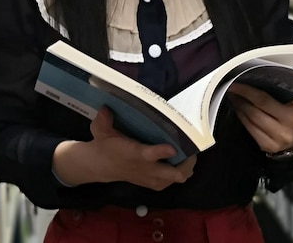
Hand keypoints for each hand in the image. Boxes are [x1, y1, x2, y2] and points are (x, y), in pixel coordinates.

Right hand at [52, 108, 196, 190]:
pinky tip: (182, 161)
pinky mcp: (153, 183)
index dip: (161, 152)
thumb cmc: (106, 145)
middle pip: (172, 173)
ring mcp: (151, 178)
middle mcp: (145, 168)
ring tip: (190, 153)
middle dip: (186, 162)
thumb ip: (103, 121)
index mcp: (134, 154)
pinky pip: (172, 181)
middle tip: (192, 148)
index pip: (149, 155)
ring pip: (176, 178)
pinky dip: (180, 173)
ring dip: (186, 167)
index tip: (173, 147)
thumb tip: (105, 109)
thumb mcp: (100, 130)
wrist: (102, 165)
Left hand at [228, 84, 292, 153]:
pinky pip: (250, 128)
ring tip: (234, 95)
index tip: (242, 77)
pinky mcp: (270, 145)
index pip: (281, 90)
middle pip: (262, 102)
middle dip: (244, 92)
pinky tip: (239, 108)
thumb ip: (282, 85)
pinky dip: (241, 116)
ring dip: (240, 104)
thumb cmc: (292, 110)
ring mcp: (283, 136)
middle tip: (233, 84)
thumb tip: (254, 74)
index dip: (259, 84)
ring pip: (253, 116)